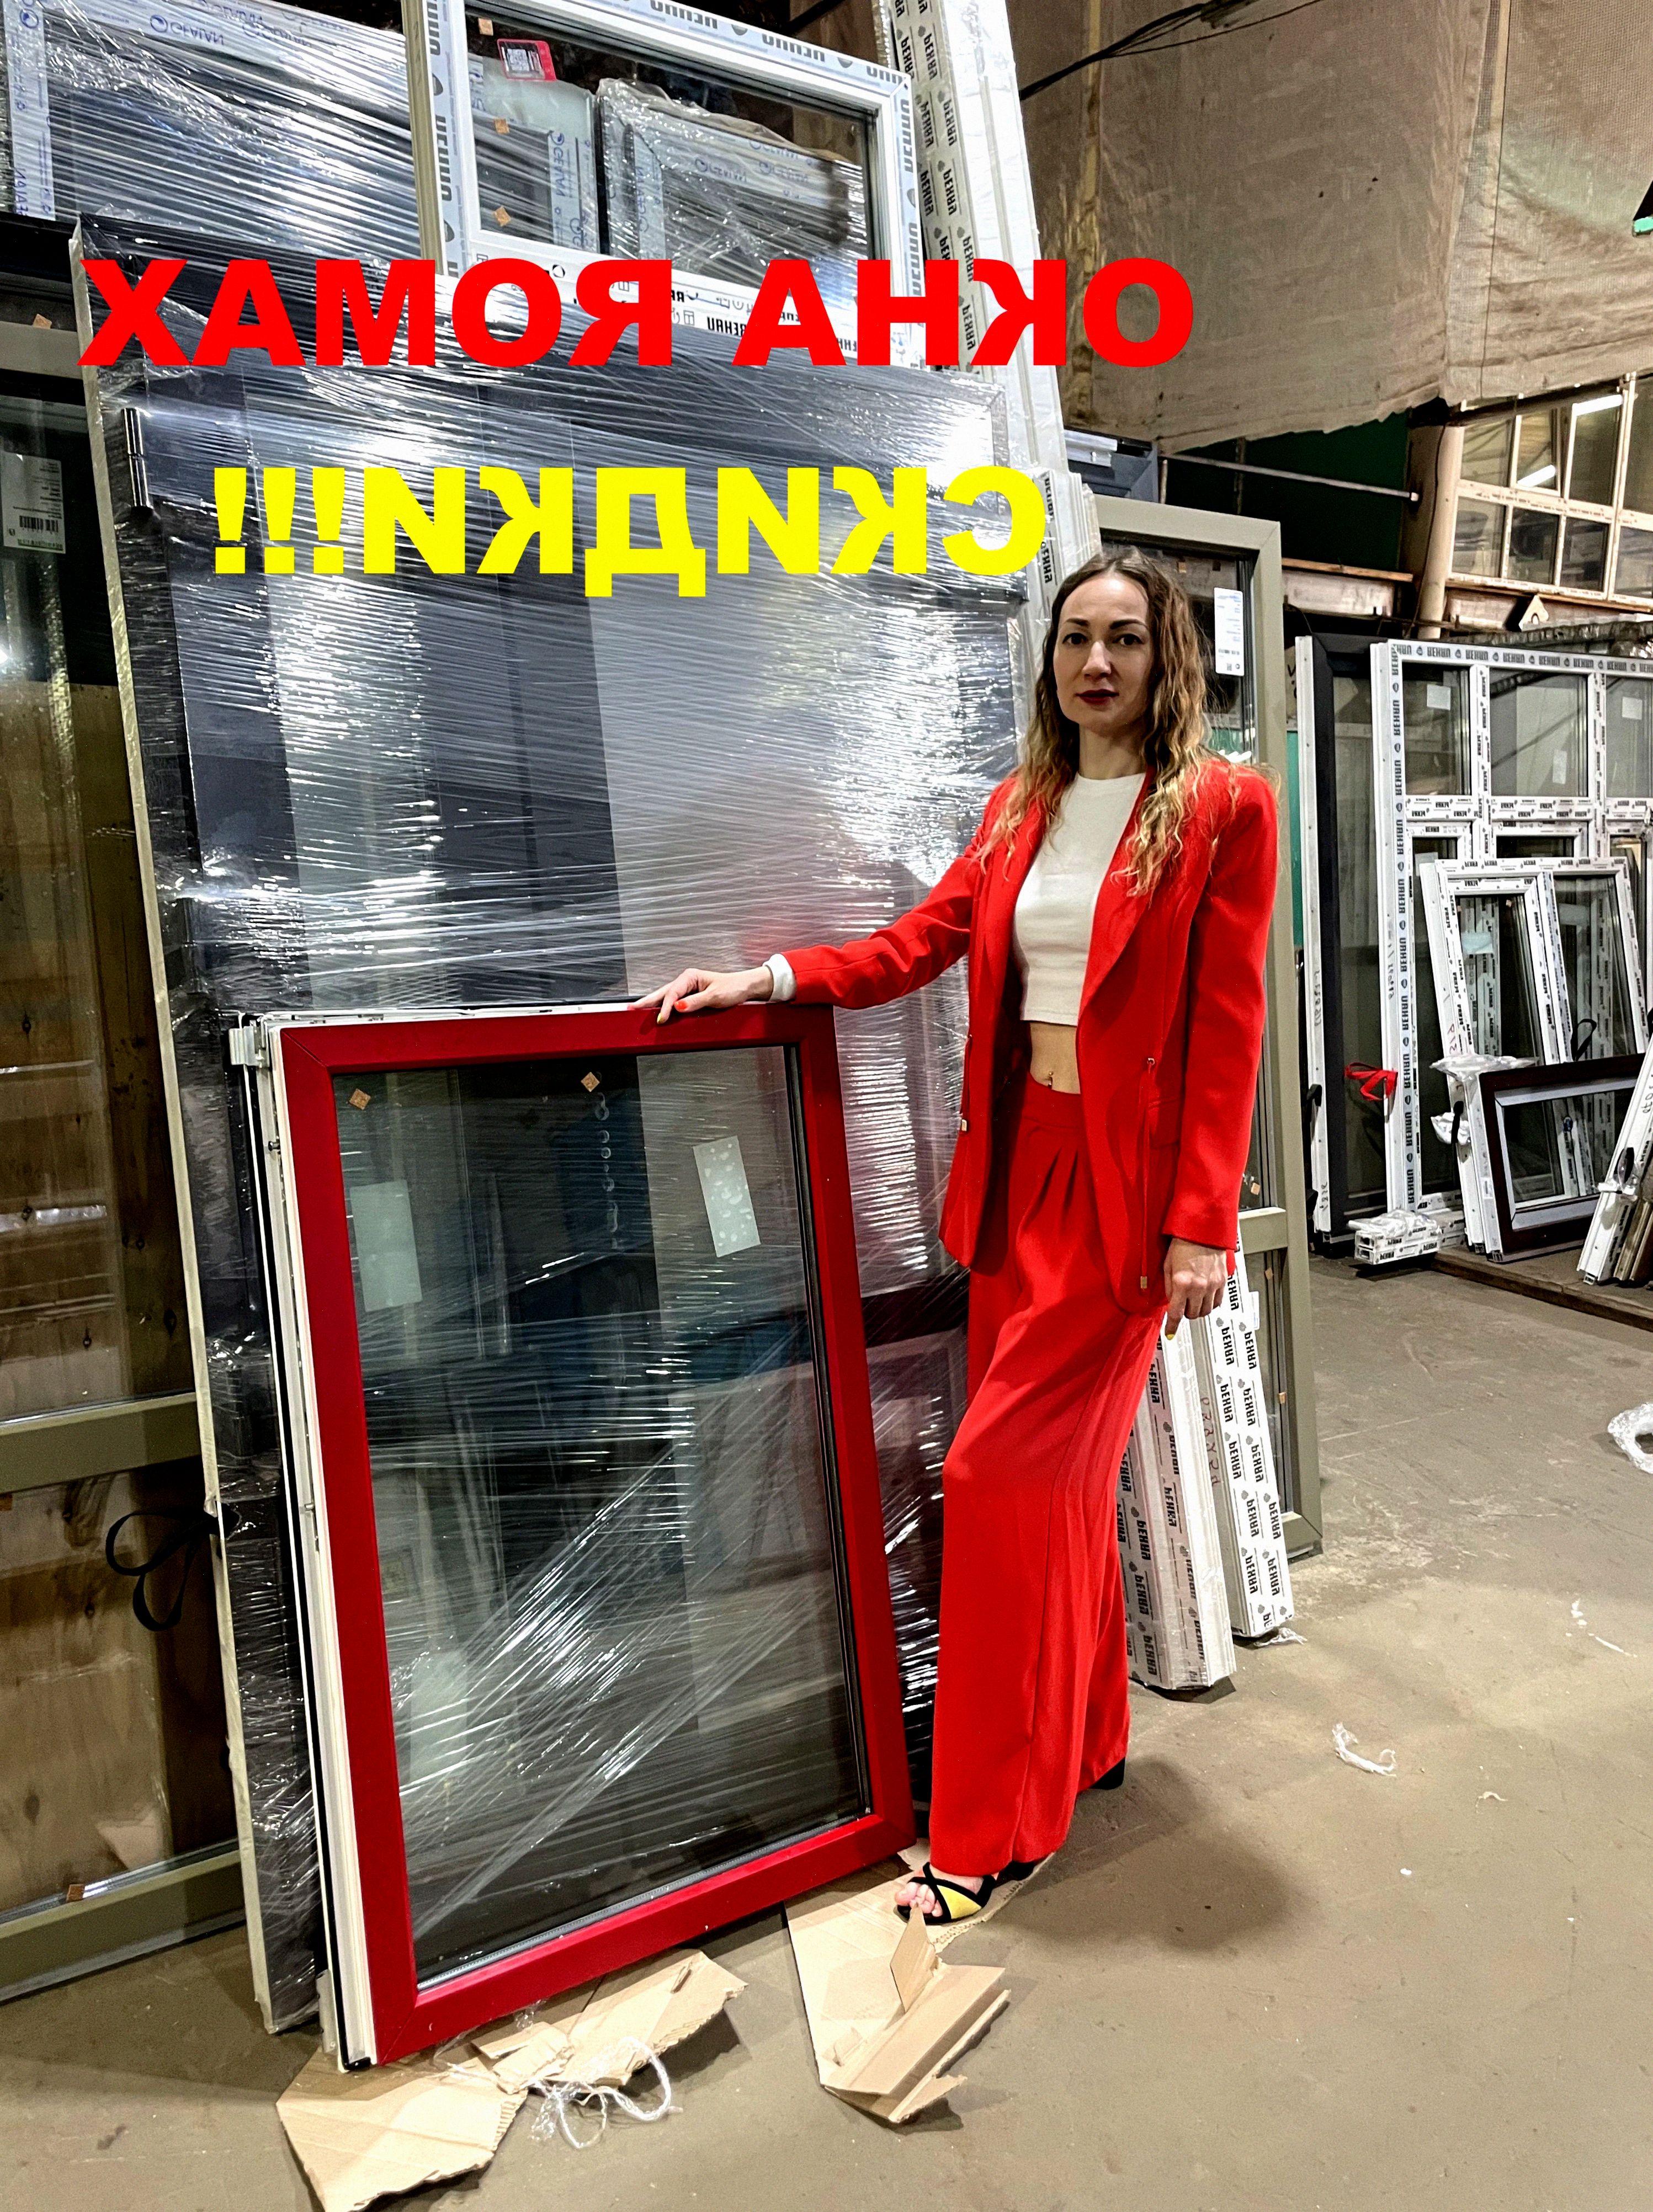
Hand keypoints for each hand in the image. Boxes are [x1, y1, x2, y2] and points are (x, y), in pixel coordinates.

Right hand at [635, 963, 773, 1023]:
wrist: (746, 987)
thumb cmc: (733, 987)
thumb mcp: (714, 996)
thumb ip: (695, 1002)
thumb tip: (677, 1007)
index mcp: (690, 976)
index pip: (672, 993)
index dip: (665, 1007)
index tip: (661, 1019)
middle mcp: (687, 980)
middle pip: (662, 992)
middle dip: (647, 1001)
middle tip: (631, 1009)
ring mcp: (688, 988)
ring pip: (666, 996)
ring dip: (652, 1003)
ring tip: (637, 1010)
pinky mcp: (691, 996)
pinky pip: (674, 1001)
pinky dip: (663, 1007)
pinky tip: (656, 1012)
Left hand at [1163, 1237, 1227, 1331]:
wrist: (1203, 1232)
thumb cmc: (1184, 1244)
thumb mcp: (1168, 1266)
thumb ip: (1169, 1287)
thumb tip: (1171, 1302)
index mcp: (1182, 1282)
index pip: (1176, 1313)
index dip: (1172, 1326)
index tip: (1170, 1332)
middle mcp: (1198, 1286)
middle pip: (1192, 1315)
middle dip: (1185, 1312)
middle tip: (1182, 1304)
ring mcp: (1212, 1285)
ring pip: (1205, 1311)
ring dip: (1198, 1309)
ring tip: (1193, 1299)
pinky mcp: (1222, 1282)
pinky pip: (1217, 1303)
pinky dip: (1210, 1303)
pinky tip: (1204, 1296)